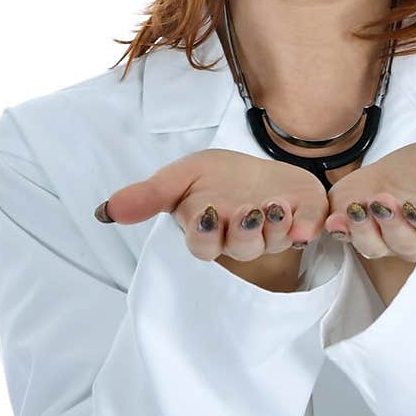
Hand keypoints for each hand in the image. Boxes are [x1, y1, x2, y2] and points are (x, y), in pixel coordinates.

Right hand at [95, 149, 329, 261]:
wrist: (257, 167)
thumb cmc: (215, 178)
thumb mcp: (179, 179)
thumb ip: (147, 196)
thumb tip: (106, 212)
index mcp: (210, 232)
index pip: (205, 247)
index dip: (206, 235)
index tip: (207, 214)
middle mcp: (243, 238)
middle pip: (243, 248)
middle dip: (245, 232)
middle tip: (248, 212)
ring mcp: (276, 232)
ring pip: (276, 241)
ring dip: (277, 226)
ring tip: (274, 204)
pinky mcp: (305, 218)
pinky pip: (309, 228)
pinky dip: (309, 224)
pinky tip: (306, 219)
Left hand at [322, 142, 415, 261]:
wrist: (389, 171)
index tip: (415, 205)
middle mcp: (414, 237)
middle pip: (404, 242)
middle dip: (392, 224)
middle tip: (381, 202)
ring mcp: (384, 240)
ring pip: (374, 247)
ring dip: (363, 230)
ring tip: (357, 208)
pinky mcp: (356, 233)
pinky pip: (347, 240)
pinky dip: (339, 233)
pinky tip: (334, 221)